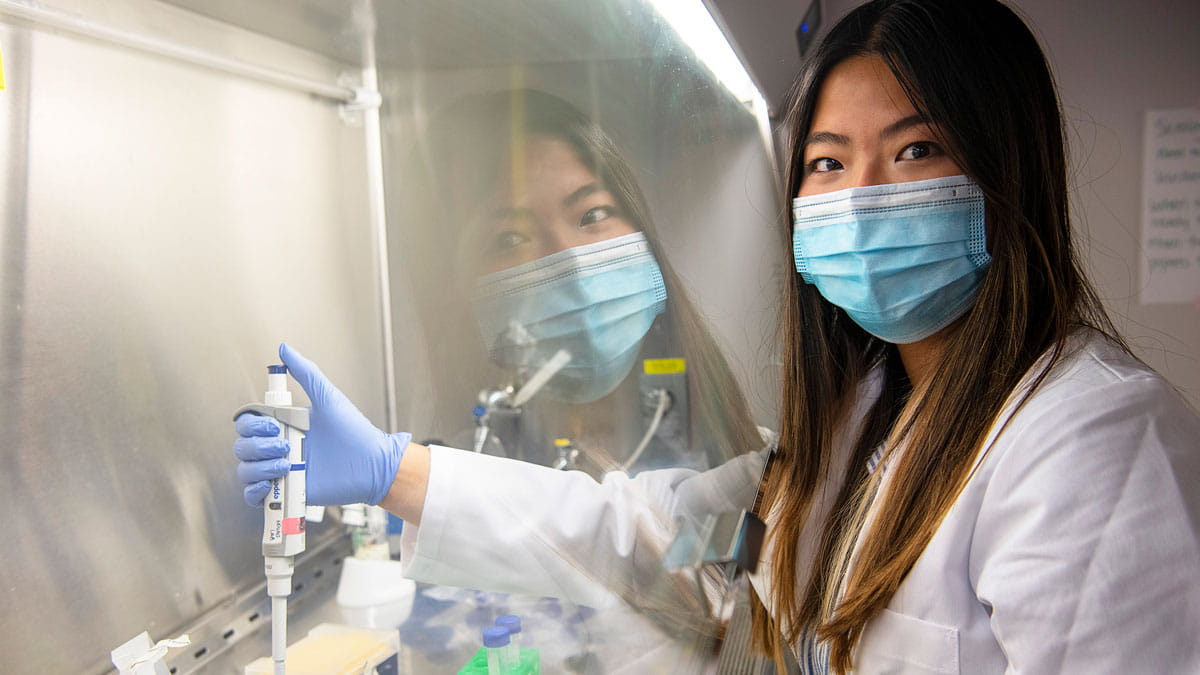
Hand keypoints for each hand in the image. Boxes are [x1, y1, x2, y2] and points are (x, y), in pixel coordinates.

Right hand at [233, 344, 409, 506]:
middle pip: (243, 446)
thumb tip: (285, 349)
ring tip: (287, 465)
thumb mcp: (328, 398)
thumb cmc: (354, 431)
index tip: (274, 425)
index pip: (247, 423)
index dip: (251, 425)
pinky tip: (272, 483)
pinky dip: (254, 491)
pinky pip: (253, 495)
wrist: (371, 465)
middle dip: (258, 446)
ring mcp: (280, 469)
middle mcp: (278, 446)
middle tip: (285, 446)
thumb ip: (306, 373)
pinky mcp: (286, 491)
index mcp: (284, 424)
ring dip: (259, 467)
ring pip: (245, 470)